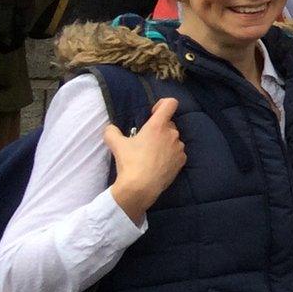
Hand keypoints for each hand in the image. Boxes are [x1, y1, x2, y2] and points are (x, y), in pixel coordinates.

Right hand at [104, 97, 185, 222]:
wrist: (141, 187)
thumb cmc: (130, 163)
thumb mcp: (116, 145)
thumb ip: (111, 132)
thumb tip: (110, 128)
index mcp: (158, 126)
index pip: (170, 103)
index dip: (162, 104)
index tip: (152, 114)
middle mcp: (172, 134)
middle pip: (168, 124)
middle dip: (158, 129)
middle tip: (145, 141)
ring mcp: (179, 147)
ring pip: (173, 139)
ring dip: (164, 142)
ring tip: (151, 155)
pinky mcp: (182, 160)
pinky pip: (177, 152)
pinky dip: (169, 155)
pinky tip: (158, 164)